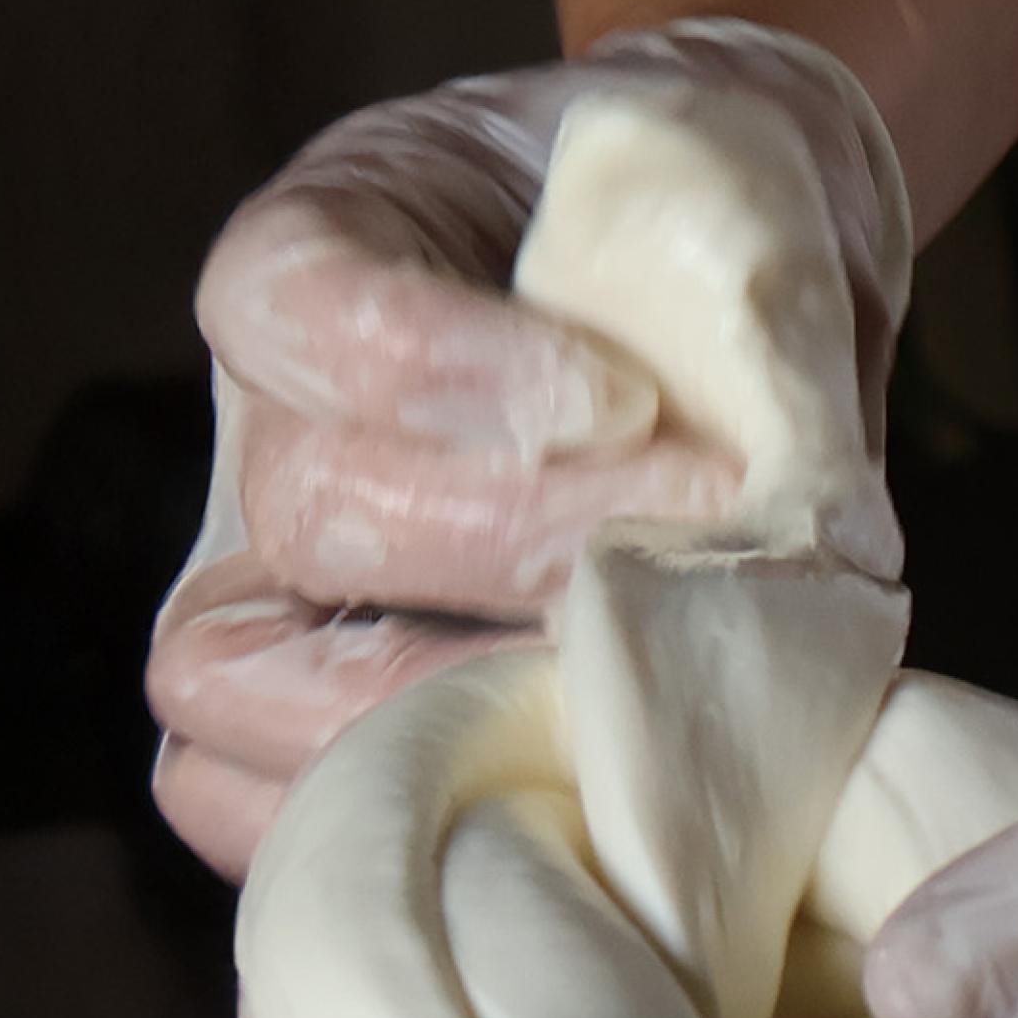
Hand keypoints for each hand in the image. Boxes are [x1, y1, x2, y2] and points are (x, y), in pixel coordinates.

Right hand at [148, 26, 908, 878]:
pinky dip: (391, 817)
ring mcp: (273, 590)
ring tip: (627, 693)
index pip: (301, 303)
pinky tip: (563, 801)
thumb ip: (742, 287)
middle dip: (515, 546)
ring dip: (443, 700)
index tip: (626, 396)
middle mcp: (270, 427)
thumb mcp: (743, 199)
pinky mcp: (319, 722)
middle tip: (695, 548)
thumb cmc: (722, 246)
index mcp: (332, 249)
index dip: (442, 367)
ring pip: (235, 681)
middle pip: (310, 512)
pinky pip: (247, 804)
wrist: (745, 324)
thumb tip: (781, 476)